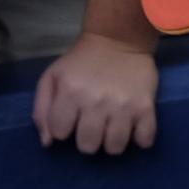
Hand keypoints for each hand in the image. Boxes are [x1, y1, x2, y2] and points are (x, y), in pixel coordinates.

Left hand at [32, 32, 159, 153]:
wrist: (118, 40)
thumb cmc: (81, 63)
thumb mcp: (52, 78)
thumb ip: (42, 110)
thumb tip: (48, 143)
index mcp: (70, 92)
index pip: (60, 133)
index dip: (63, 129)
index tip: (70, 120)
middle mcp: (96, 102)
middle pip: (88, 146)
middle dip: (87, 140)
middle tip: (92, 126)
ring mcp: (123, 106)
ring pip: (115, 148)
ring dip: (111, 143)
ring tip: (112, 129)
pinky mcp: (146, 107)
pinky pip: (145, 140)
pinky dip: (140, 139)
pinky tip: (134, 128)